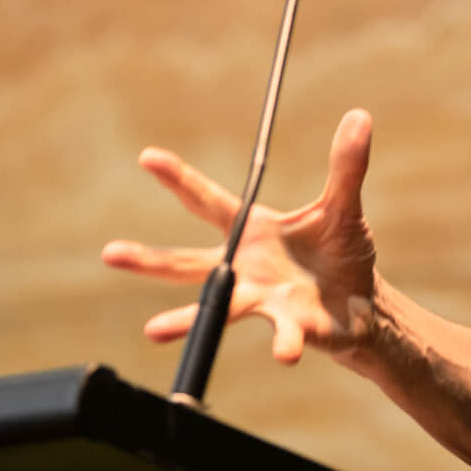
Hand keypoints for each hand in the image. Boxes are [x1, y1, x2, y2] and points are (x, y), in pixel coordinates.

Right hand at [101, 108, 380, 364]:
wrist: (361, 303)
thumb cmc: (341, 252)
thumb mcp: (343, 206)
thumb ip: (346, 165)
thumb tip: (359, 116)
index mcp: (254, 231)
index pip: (208, 201)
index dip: (179, 178)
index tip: (148, 157)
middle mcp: (246, 267)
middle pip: (187, 263)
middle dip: (148, 260)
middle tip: (110, 254)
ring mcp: (261, 299)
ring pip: (218, 307)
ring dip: (186, 318)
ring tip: (154, 330)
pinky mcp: (288, 327)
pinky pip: (283, 335)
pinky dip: (285, 343)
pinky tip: (284, 354)